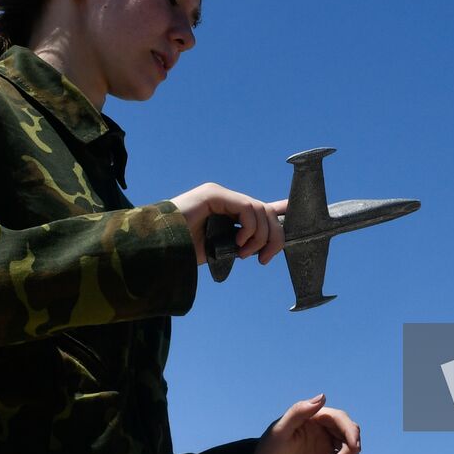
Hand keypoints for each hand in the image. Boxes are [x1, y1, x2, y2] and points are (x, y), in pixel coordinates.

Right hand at [169, 183, 285, 265]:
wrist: (158, 251)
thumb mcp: (222, 249)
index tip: (295, 213)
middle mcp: (225, 199)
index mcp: (227, 211)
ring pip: (259, 210)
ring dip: (260, 237)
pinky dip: (250, 228)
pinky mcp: (214, 194)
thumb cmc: (184, 253)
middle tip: (265, 259)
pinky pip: (246, 208)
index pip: (260, 207)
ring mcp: (219, 195)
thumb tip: (264, 247)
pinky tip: (239, 244)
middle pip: (265, 211)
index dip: (280, 209)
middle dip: (274, 236)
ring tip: (245, 254)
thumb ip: (241, 243)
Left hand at [248, 394, 360, 453]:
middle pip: (350, 432)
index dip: (350, 431)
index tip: (353, 448)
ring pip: (352, 447)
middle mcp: (324, 427)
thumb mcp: (280, 430)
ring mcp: (327, 442)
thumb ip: (299, 411)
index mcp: (315, 415)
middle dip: (351, 449)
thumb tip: (323, 397)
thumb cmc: (269, 448)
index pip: (341, 419)